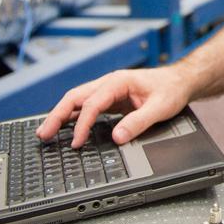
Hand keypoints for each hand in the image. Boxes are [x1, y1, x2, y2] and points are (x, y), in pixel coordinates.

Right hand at [36, 67, 191, 146]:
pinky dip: (71, 116)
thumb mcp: (160, 107)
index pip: (92, 103)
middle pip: (75, 97)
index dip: (82, 124)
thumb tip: (118, 137)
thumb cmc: (171, 90)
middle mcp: (109, 83)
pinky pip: (85, 106)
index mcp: (118, 81)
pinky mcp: (109, 99)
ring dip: (60, 115)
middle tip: (43, 134)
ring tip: (45, 133)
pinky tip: (63, 127)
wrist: (180, 81)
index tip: (77, 143)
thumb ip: (139, 121)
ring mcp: (107, 90)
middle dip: (57, 115)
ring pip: (76, 100)